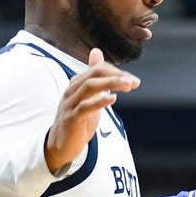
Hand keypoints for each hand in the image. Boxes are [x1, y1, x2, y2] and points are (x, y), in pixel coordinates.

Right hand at [45, 48, 140, 173]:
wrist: (61, 144)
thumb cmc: (77, 119)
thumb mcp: (88, 95)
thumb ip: (94, 76)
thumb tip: (97, 52)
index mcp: (77, 83)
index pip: (98, 69)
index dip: (117, 72)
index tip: (133, 80)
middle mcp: (72, 90)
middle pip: (94, 74)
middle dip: (116, 76)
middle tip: (134, 82)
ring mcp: (70, 104)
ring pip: (90, 87)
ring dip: (111, 84)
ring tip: (128, 86)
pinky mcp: (71, 118)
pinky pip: (85, 107)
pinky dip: (99, 102)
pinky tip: (112, 99)